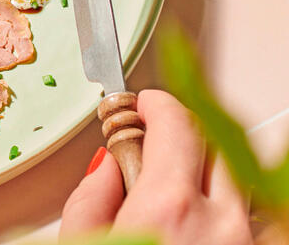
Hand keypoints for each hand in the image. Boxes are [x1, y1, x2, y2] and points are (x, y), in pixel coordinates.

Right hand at [60, 89, 252, 244]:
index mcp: (168, 208)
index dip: (156, 104)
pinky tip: (191, 223)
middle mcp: (220, 221)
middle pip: (213, 139)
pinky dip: (218, 205)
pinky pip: (244, 212)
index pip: (176, 122)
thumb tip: (105, 167)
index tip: (143, 104)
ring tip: (169, 194)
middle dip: (180, 131)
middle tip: (150, 143)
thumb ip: (90, 198)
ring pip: (234, 176)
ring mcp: (246, 240)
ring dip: (202, 170)